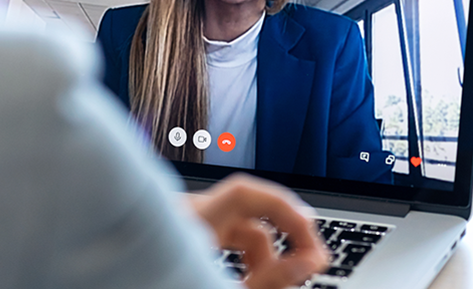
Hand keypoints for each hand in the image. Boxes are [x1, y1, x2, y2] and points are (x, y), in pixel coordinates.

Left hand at [187, 174, 329, 288]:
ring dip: (260, 255)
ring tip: (269, 284)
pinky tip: (245, 280)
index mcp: (186, 227)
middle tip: (307, 266)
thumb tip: (308, 260)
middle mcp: (178, 217)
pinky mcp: (175, 239)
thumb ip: (272, 279)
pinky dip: (238, 255)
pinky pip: (217, 235)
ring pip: (234, 226)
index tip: (309, 241)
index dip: (286, 211)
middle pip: (246, 213)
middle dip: (280, 242)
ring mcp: (175, 226)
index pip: (245, 193)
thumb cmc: (163, 284)